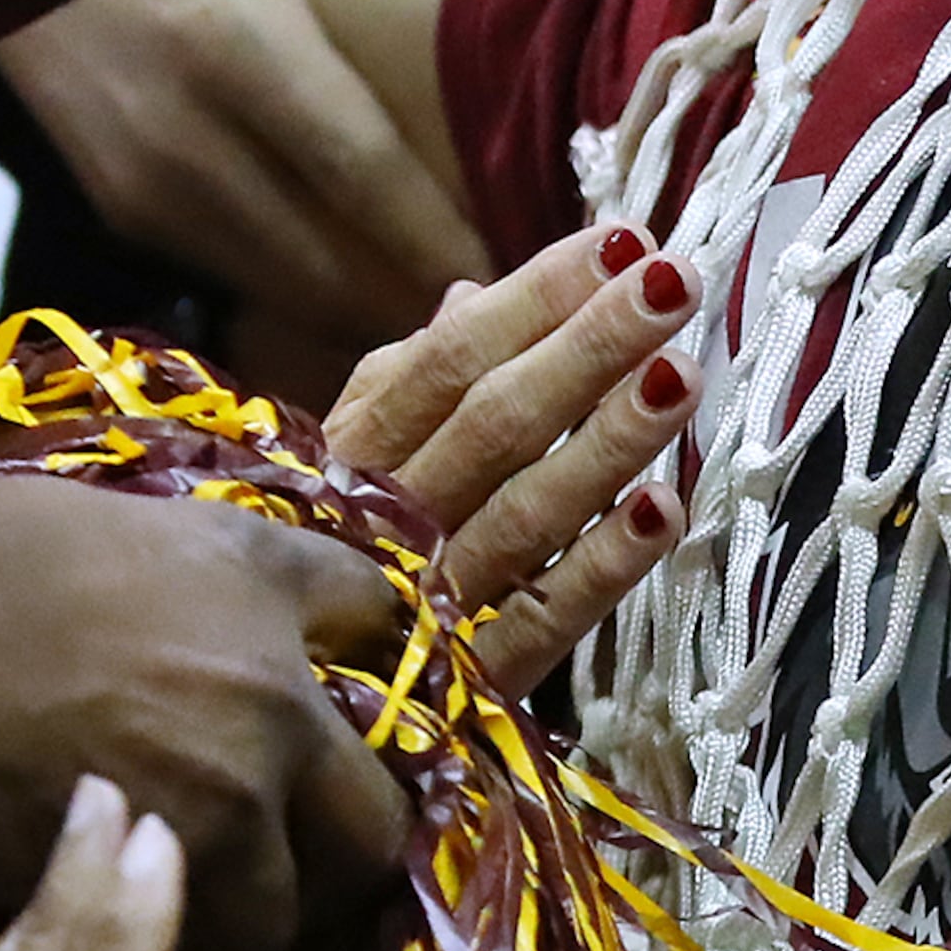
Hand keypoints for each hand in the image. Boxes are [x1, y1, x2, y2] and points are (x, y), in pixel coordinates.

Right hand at [0, 0, 492, 342]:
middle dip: (431, 300)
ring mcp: (140, 180)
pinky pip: (241, 273)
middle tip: (537, 319)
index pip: (366, 173)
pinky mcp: (119, 204)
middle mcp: (183, 130)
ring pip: (285, 285)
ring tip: (480, 320)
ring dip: (377, 306)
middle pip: (332, 257)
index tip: (546, 270)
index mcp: (238, 39)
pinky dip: (314, 288)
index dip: (452, 233)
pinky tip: (384, 286)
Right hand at [0, 476, 407, 950]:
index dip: (356, 654)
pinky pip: (219, 939)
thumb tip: (163, 625)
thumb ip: (167, 584)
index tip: (334, 679)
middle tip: (286, 834)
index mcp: (250, 569)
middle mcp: (274, 688)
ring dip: (264, 897)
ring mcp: (230, 797)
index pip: (371, 611)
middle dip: (341, 827)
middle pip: (378, 802)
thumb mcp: (88, 529)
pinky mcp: (163, 884)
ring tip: (200, 890)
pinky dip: (191, 938)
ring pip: (304, 895)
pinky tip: (141, 911)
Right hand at [326, 224, 703, 693]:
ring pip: (524, 512)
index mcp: (352, 452)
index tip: (618, 239)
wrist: (268, 711)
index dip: (534, 297)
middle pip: (494, 422)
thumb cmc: (319, 556)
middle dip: (588, 344)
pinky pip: (542, 623)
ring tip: (682, 372)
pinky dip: (601, 568)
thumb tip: (466, 294)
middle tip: (673, 280)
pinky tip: (664, 509)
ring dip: (607, 441)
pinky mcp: (470, 688)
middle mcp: (383, 521)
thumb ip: (407, 383)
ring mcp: (426, 605)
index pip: (448, 359)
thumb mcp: (342, 459)